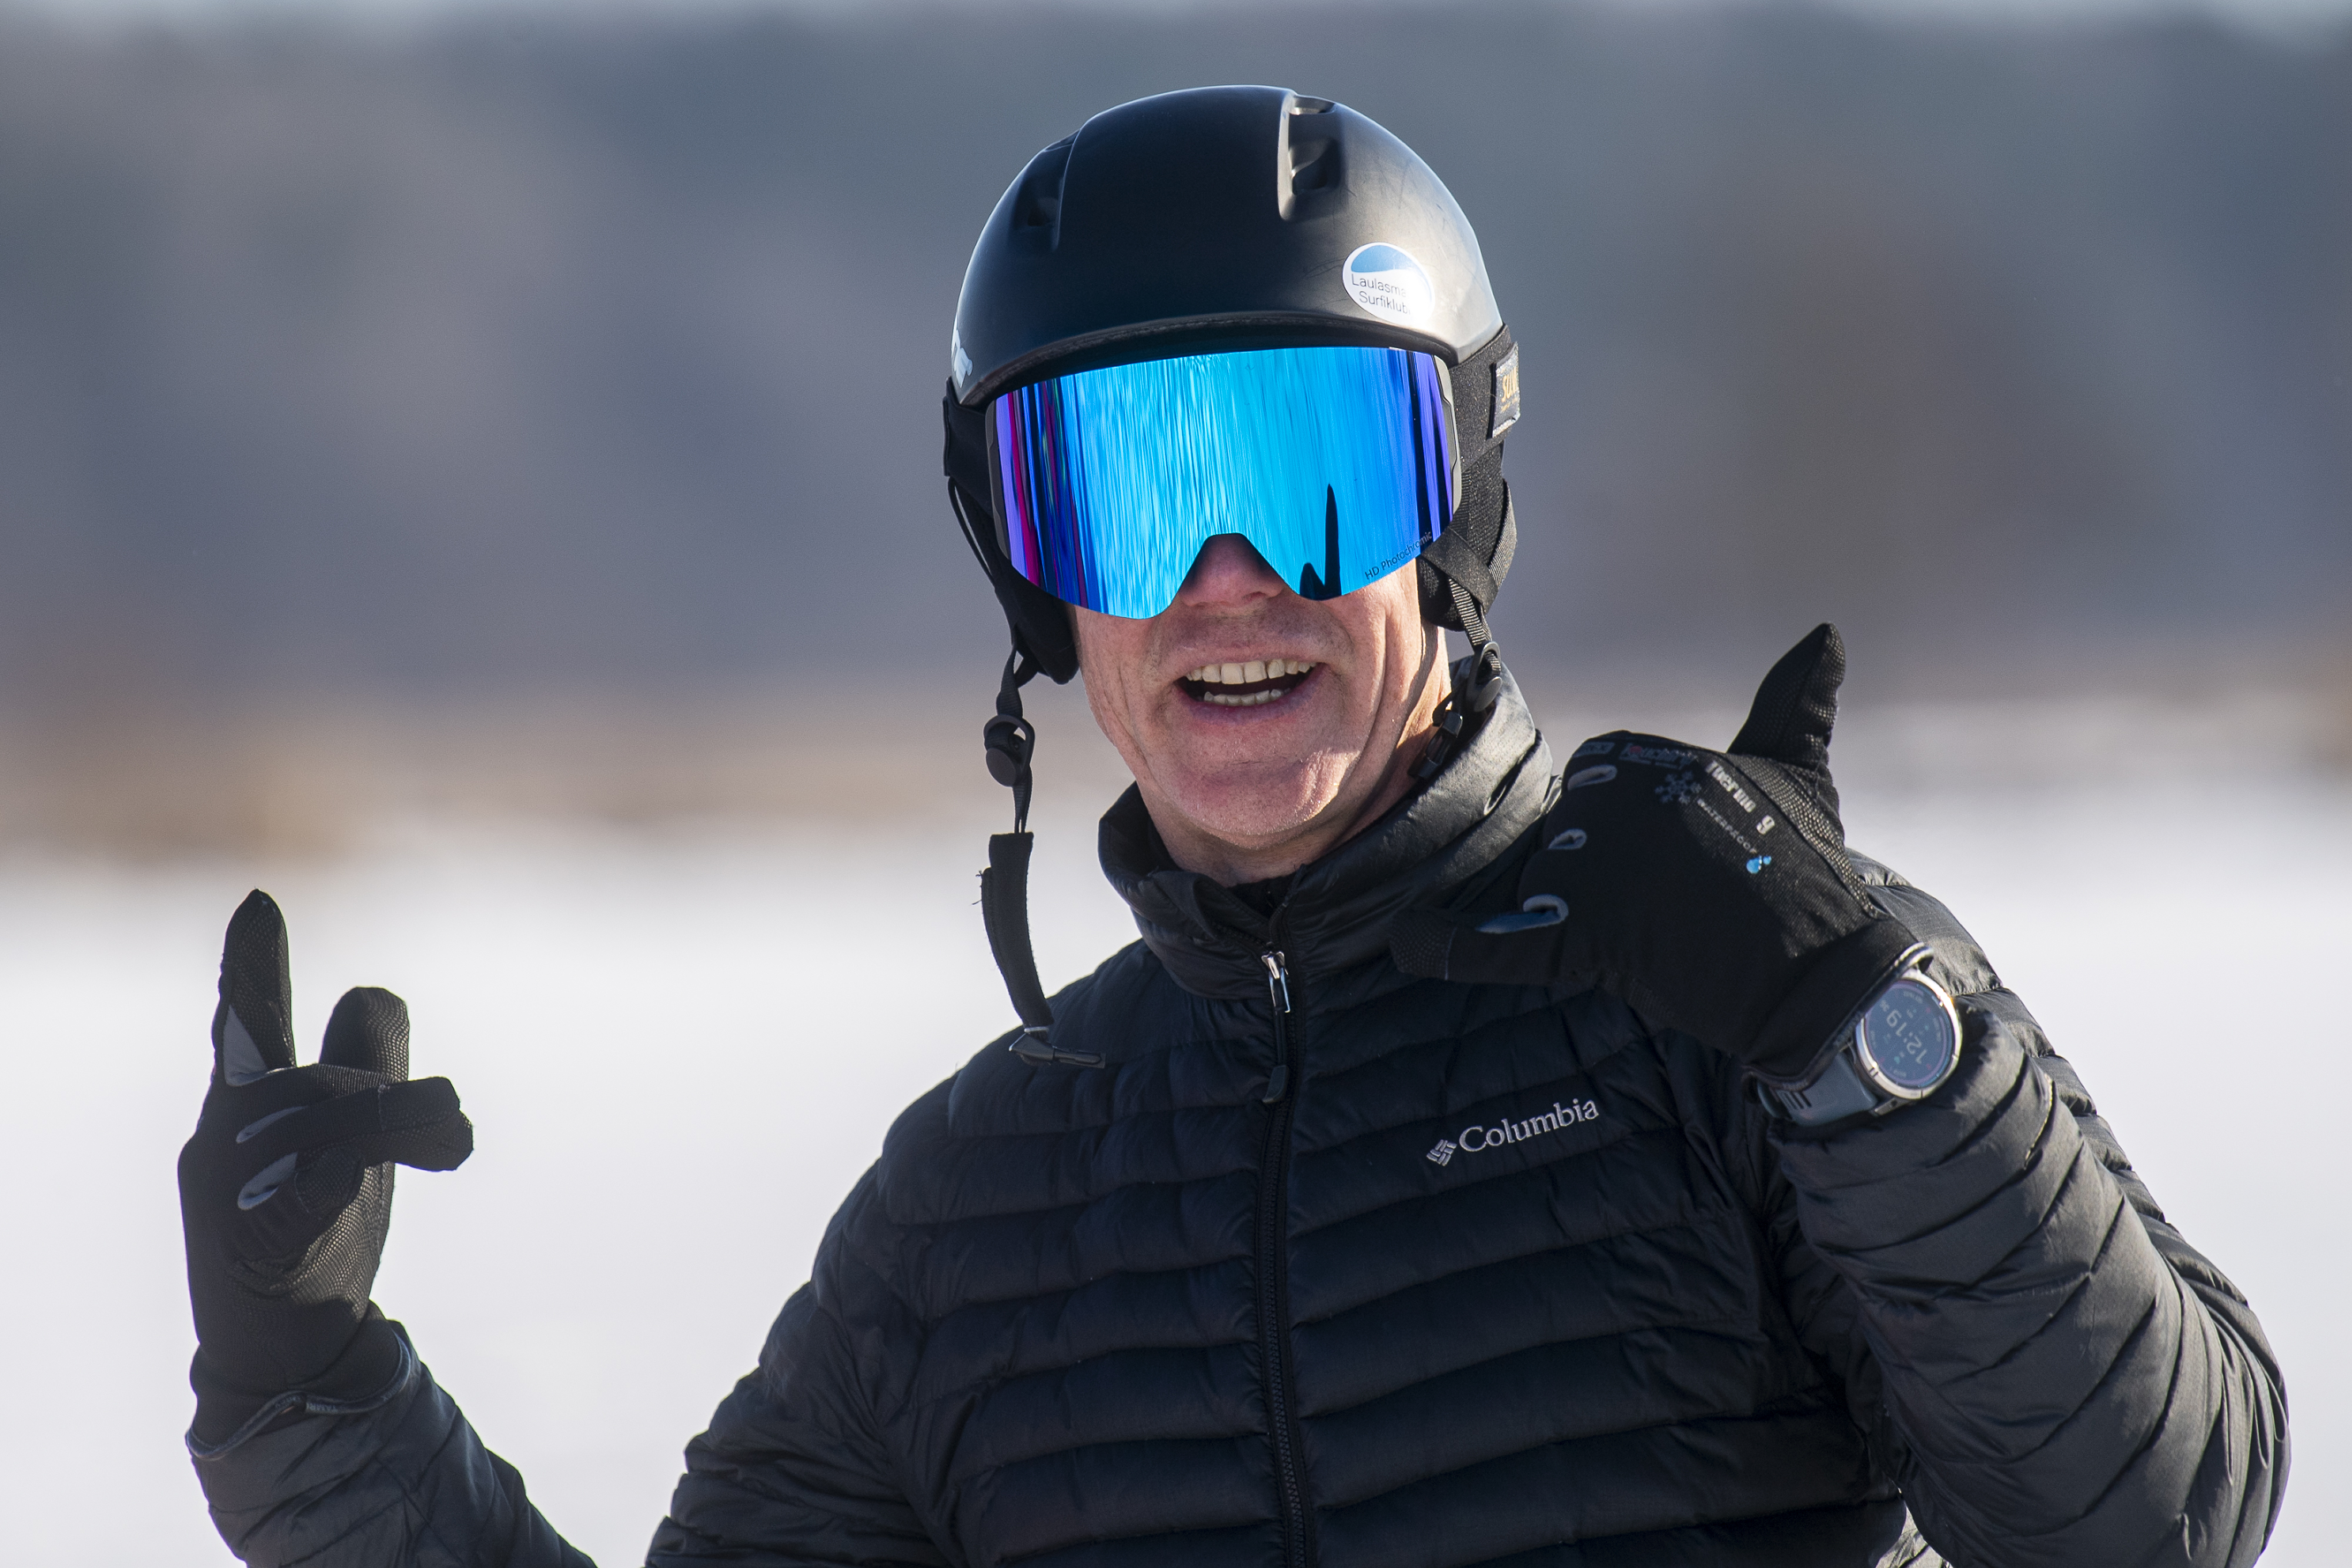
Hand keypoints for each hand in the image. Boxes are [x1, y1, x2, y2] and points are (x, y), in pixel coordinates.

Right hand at [178, 891, 471, 1435]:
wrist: (293, 1345)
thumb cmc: (318, 1228)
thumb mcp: (355, 1138)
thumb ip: (369, 1064)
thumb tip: (375, 991)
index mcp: (251, 1102)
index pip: (253, 1020)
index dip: (254, 964)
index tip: (258, 903)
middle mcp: (229, 1134)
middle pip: (335, 1082)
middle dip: (404, 1102)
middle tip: (458, 1129)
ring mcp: (231, 1191)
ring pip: (335, 1131)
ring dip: (404, 1132)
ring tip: (452, 1144)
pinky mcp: (250, 1246)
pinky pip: (299, 1198)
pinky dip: (327, 1183)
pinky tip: (343, 1175)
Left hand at [1393, 624, 1922, 1080]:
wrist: (1820, 974)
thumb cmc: (1807, 872)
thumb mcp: (1798, 774)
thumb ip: (1793, 701)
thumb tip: (1823, 636)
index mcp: (1651, 757)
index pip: (1598, 778)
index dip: (1630, 823)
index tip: (1678, 855)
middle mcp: (1615, 803)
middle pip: (1564, 829)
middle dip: (1599, 867)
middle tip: (1664, 903)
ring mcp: (1593, 871)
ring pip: (1539, 878)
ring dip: (1564, 907)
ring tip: (1639, 933)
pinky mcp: (1581, 939)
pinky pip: (1497, 941)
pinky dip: (1449, 945)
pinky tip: (1409, 940)